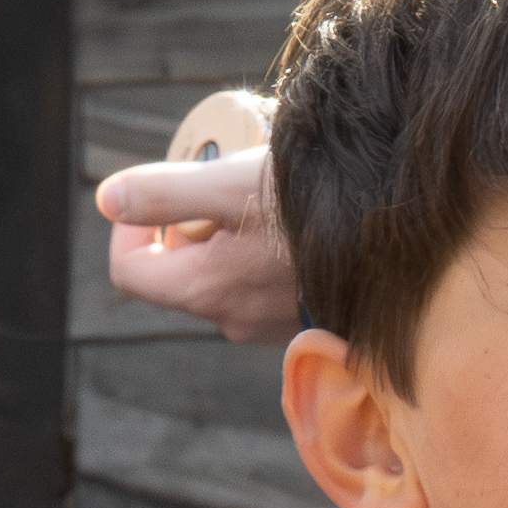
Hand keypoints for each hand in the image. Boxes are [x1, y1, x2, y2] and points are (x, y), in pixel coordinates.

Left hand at [93, 144, 304, 341]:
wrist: (400, 240)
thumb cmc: (313, 211)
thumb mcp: (231, 186)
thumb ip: (165, 194)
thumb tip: (106, 199)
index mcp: (204, 292)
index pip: (130, 273)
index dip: (130, 227)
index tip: (157, 195)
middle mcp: (231, 320)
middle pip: (179, 270)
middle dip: (188, 222)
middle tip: (222, 182)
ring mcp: (268, 326)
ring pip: (222, 275)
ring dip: (229, 233)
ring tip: (265, 196)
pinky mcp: (302, 318)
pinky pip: (261, 283)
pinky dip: (262, 250)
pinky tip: (294, 222)